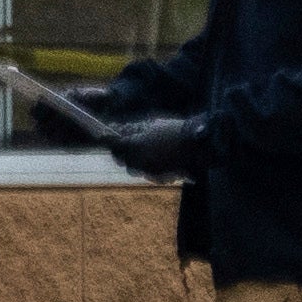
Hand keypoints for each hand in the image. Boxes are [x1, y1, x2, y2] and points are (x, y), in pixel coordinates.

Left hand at [83, 110, 206, 183]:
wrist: (198, 146)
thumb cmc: (175, 130)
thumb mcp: (153, 124)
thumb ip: (135, 128)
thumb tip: (121, 129)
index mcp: (134, 146)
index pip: (114, 144)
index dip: (108, 140)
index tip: (103, 135)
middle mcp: (138, 161)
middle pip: (121, 159)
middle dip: (120, 151)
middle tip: (121, 143)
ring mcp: (148, 171)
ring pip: (133, 168)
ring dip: (132, 160)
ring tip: (138, 151)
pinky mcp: (159, 177)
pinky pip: (146, 173)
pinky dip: (146, 166)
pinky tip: (153, 158)